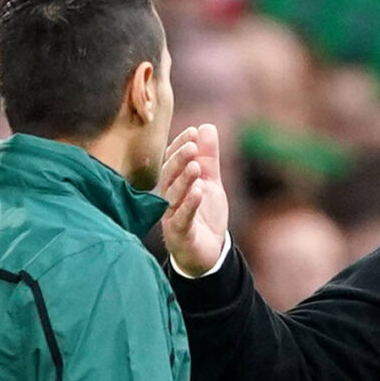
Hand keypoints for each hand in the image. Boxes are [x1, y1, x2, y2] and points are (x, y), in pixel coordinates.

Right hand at [160, 123, 228, 277]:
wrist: (208, 253)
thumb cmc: (204, 216)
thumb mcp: (210, 182)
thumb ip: (208, 157)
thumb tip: (206, 126)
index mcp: (175, 184)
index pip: (173, 161)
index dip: (180, 146)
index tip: (192, 133)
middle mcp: (169, 199)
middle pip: (169, 176)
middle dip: (180, 160)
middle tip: (191, 146)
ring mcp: (172, 217)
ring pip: (174, 196)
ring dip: (184, 180)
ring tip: (195, 166)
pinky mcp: (179, 235)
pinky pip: (182, 218)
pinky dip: (189, 204)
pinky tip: (198, 192)